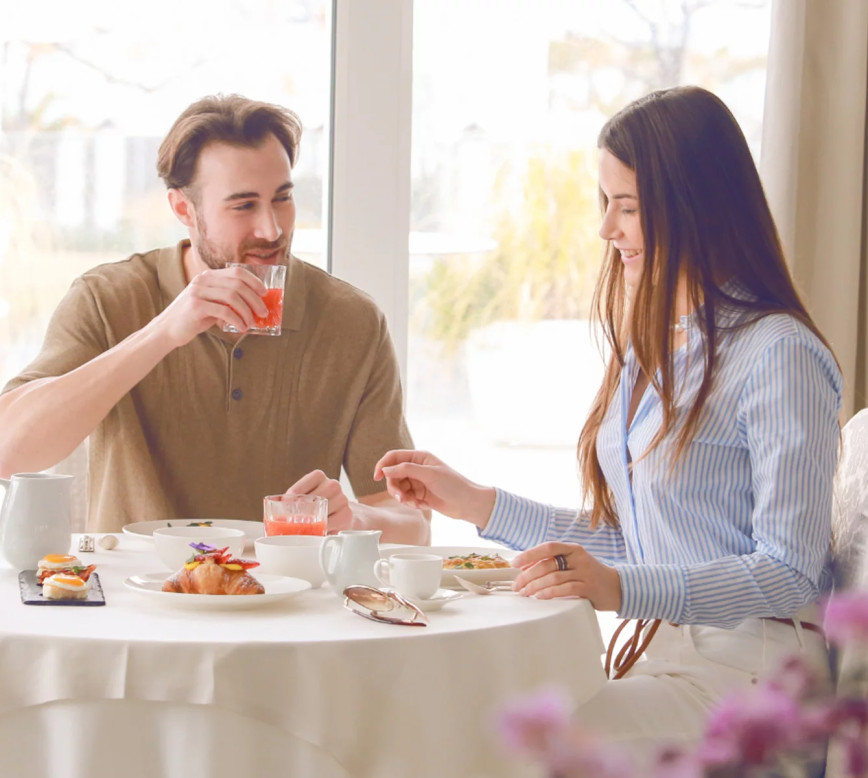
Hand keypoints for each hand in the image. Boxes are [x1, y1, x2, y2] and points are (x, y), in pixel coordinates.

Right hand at [151, 266, 269, 347]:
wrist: (168, 329)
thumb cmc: (194, 317)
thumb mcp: (213, 303)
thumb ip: (228, 300)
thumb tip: (255, 304)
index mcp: (208, 276)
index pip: (237, 272)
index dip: (254, 281)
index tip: (265, 293)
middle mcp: (203, 280)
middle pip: (238, 284)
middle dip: (255, 299)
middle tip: (263, 313)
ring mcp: (198, 292)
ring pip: (232, 297)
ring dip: (247, 312)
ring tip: (252, 323)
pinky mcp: (195, 306)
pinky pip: (224, 311)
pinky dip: (237, 320)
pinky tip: (241, 327)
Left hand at [286, 469, 353, 532]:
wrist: (342, 515)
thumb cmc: (318, 506)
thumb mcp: (306, 497)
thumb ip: (292, 500)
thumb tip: (273, 505)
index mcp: (318, 476)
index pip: (298, 489)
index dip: (288, 501)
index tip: (282, 510)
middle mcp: (332, 485)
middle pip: (310, 500)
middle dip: (299, 513)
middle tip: (290, 522)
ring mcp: (342, 499)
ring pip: (321, 511)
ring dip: (310, 522)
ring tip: (302, 528)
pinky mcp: (347, 514)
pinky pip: (331, 523)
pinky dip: (321, 529)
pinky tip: (316, 531)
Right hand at [373, 449, 495, 527]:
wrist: (467, 504)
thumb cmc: (454, 485)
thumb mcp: (429, 474)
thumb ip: (406, 470)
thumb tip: (386, 469)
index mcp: (419, 458)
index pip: (393, 457)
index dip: (383, 465)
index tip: (376, 477)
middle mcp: (417, 468)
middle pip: (393, 475)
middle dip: (395, 488)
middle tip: (402, 498)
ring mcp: (418, 482)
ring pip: (398, 489)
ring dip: (403, 498)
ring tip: (415, 504)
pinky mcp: (420, 495)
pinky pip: (406, 498)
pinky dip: (411, 503)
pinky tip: (423, 506)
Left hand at [511, 542, 621, 610]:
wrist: (617, 587)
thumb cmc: (589, 574)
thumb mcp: (574, 563)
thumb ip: (554, 562)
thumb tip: (525, 567)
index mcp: (573, 548)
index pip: (548, 547)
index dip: (529, 554)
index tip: (515, 563)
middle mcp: (579, 558)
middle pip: (547, 564)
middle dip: (528, 575)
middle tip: (517, 585)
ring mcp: (585, 572)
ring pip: (554, 577)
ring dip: (535, 586)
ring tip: (525, 592)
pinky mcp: (589, 588)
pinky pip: (565, 589)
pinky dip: (550, 593)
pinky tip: (540, 596)